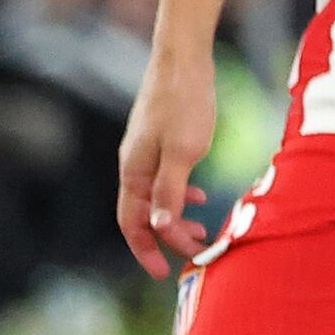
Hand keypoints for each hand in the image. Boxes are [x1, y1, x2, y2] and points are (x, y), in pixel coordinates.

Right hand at [114, 49, 220, 275]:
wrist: (184, 61)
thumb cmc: (184, 104)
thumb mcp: (182, 152)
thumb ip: (169, 190)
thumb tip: (158, 226)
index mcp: (133, 171)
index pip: (131, 223)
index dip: (146, 250)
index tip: (163, 273)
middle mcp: (134, 165)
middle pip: (143, 215)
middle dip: (166, 238)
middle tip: (195, 253)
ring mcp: (147, 153)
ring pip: (156, 198)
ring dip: (176, 219)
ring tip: (202, 231)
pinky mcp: (161, 141)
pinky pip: (165, 180)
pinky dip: (180, 196)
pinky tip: (199, 198)